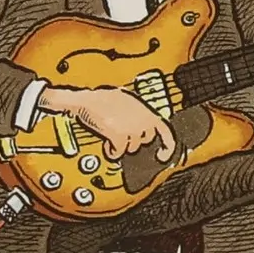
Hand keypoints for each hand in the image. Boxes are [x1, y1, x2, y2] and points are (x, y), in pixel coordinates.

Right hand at [43, 85, 176, 160]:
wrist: (86, 100)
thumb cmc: (101, 98)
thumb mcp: (125, 100)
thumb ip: (136, 110)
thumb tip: (138, 120)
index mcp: (145, 109)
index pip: (164, 130)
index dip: (167, 145)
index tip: (163, 154)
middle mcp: (142, 119)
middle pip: (146, 139)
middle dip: (135, 139)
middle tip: (124, 135)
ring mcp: (132, 129)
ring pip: (133, 147)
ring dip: (123, 146)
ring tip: (113, 137)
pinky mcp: (119, 137)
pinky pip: (119, 152)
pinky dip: (113, 151)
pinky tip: (107, 145)